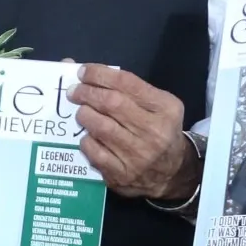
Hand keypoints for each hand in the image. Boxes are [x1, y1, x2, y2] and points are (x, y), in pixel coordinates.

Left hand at [70, 64, 196, 201]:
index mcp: (165, 108)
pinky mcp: (121, 174)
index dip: (100, 74)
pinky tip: (87, 135)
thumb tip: (86, 72)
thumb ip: (130, 88)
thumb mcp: (159, 106)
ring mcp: (138, 155)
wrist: (171, 172)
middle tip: (74, 91)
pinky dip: (86, 139)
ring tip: (81, 111)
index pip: (127, 83)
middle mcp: (154, 131)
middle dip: (87, 93)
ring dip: (84, 114)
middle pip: (111, 103)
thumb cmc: (160, 130)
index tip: (83, 72)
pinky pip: (94, 151)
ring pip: (100, 126)